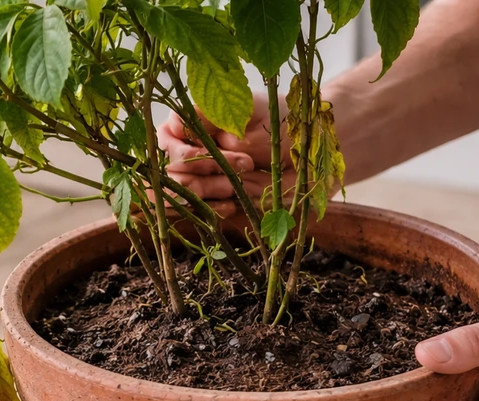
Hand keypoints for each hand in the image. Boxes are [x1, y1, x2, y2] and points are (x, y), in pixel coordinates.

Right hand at [157, 95, 292, 200]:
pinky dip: (214, 209)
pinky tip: (234, 203)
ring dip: (209, 189)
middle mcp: (197, 149)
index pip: (166, 138)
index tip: (210, 150)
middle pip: (171, 169)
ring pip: (182, 192)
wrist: (312, 150)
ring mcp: (206, 176)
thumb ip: (209, 116)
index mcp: (199, 123)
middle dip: (203, 170)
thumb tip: (174, 122)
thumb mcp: (248, 111)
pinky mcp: (219, 198)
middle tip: (244, 164)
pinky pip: (201, 210)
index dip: (182, 150)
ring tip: (240, 182)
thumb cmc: (282, 122)